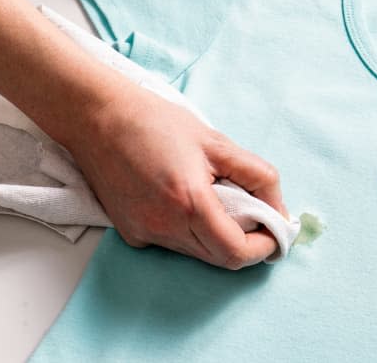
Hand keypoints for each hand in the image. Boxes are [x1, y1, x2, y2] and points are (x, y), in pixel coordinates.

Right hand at [64, 79, 288, 269]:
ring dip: (218, 236)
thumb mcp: (217, 142)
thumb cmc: (155, 122)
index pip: (237, 252)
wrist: (97, 117)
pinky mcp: (130, 233)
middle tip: (257, 215)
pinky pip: (173, 243)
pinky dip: (190, 230)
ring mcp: (144, 234)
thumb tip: (279, 210)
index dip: (264, 247)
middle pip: (219, 259)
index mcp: (190, 203)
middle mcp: (164, 227)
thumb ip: (258, 176)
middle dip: (246, 243)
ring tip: (217, 197)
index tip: (276, 231)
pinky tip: (184, 198)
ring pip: (197, 253)